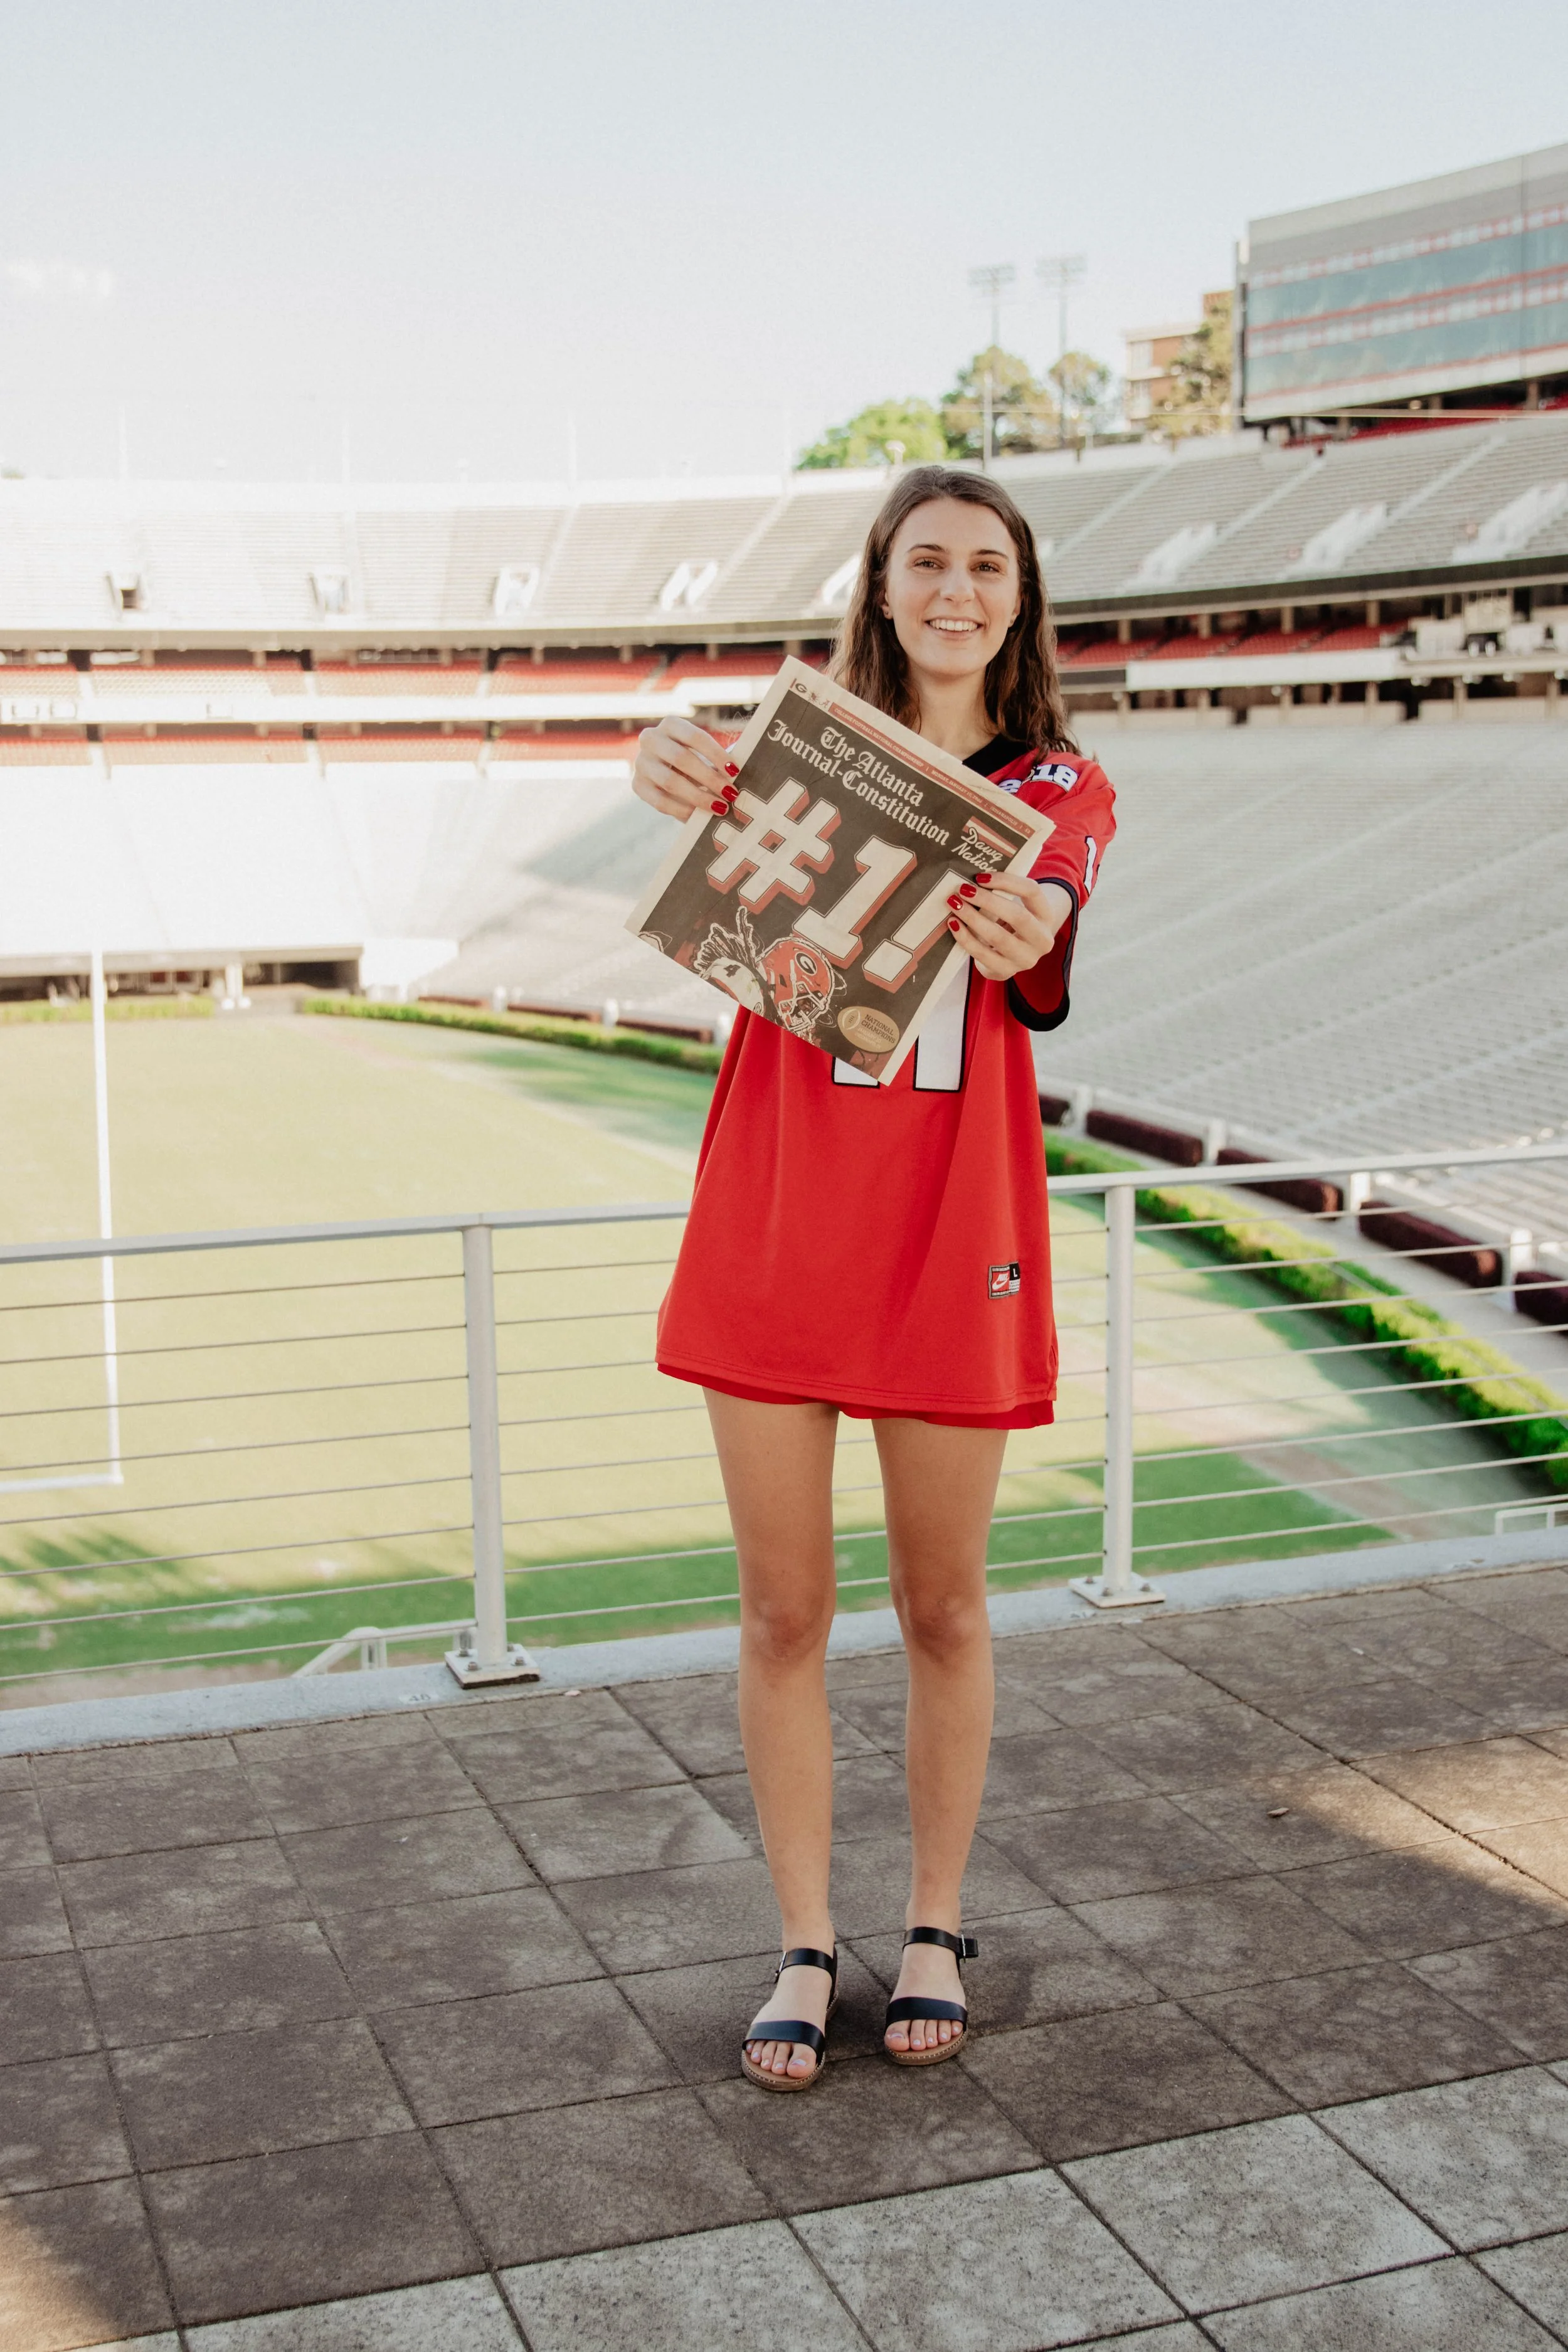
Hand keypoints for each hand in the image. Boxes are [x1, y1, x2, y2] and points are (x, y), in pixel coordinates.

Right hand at [632, 717, 736, 820]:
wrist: (666, 771)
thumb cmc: (693, 759)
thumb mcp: (702, 753)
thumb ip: (717, 761)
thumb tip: (739, 777)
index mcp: (670, 724)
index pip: (695, 737)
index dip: (716, 754)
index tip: (735, 771)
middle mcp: (650, 739)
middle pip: (681, 758)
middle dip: (709, 778)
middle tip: (730, 793)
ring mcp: (641, 762)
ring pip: (670, 781)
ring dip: (698, 796)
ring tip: (719, 807)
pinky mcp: (637, 785)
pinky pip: (660, 801)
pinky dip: (681, 810)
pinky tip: (698, 816)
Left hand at [947, 872, 1072, 981]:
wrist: (1013, 956)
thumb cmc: (1011, 923)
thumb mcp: (1015, 907)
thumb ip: (1002, 894)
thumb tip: (972, 879)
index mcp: (1046, 916)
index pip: (1033, 892)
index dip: (1007, 882)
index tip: (980, 876)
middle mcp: (1042, 939)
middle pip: (1018, 916)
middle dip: (988, 901)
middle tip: (963, 890)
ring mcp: (1026, 959)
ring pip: (999, 938)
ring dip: (973, 919)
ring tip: (955, 905)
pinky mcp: (1007, 972)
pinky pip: (983, 955)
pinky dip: (966, 939)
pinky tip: (954, 925)